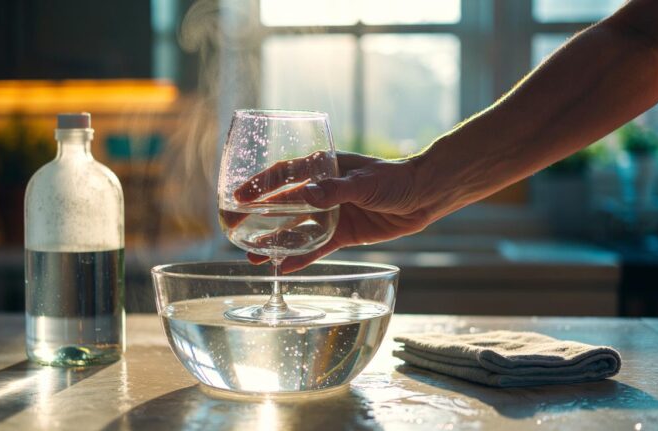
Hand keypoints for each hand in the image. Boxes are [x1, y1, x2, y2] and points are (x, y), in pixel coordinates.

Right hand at [232, 151, 429, 272]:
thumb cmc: (395, 178)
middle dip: (257, 217)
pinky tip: (282, 268)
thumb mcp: (364, 182)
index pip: (283, 175)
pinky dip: (301, 258)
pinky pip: (317, 247)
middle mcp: (321, 191)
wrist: (423, 196)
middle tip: (233, 229)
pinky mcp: (341, 234)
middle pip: (281, 204)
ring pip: (295, 229)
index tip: (238, 197)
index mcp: (323, 168)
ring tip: (251, 257)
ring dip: (274, 242)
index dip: (259, 186)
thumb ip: (335, 190)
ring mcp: (330, 213)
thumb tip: (306, 195)